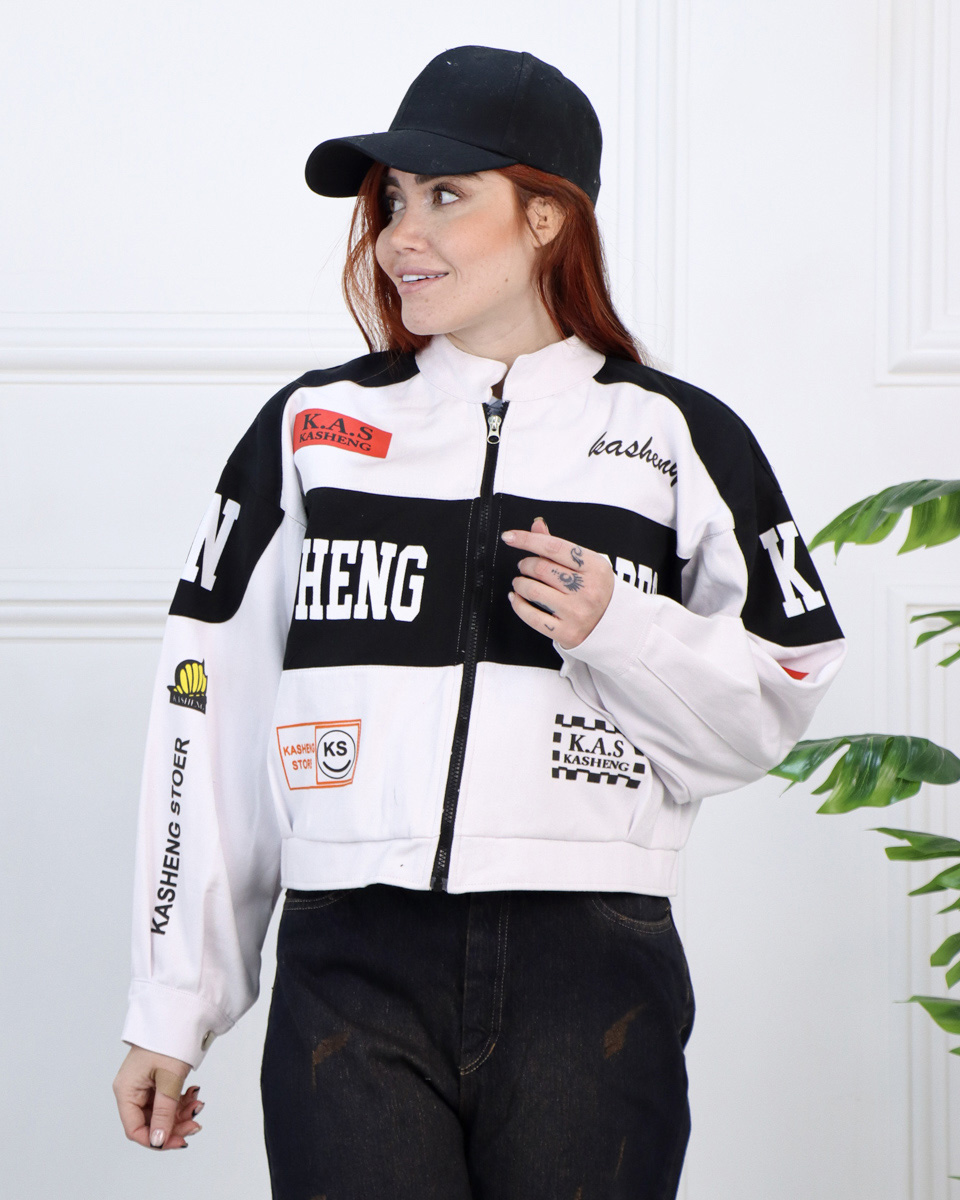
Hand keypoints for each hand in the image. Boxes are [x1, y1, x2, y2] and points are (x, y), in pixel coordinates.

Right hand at [113, 1045, 200, 1149]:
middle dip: (174, 1125)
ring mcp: (144, 1084)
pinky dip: (181, 1100)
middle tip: (195, 1123)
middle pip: (150, 1122)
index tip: (179, 1141)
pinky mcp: (156, 1078)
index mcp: (127, 1090)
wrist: (179, 1013)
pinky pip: (167, 1099)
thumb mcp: (169, 1080)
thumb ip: (164, 1113)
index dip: (156, 1140)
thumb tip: (158, 1141)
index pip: (135, 1129)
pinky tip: (194, 1094)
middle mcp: (132, 1089)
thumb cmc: (168, 1040)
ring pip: (161, 1112)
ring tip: (197, 1103)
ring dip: (180, 1113)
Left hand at [503, 517, 614, 648]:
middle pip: (541, 568)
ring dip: (520, 583)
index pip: (554, 547)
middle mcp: (589, 590)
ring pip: (533, 591)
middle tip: (524, 566)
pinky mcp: (567, 633)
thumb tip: (536, 525)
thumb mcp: (586, 564)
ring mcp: (578, 613)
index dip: (527, 539)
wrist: (614, 625)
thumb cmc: (594, 588)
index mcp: (595, 567)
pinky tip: (516, 598)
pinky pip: (531, 616)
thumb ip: (559, 546)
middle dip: (525, 564)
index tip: (509, 536)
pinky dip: (518, 604)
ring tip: (521, 582)